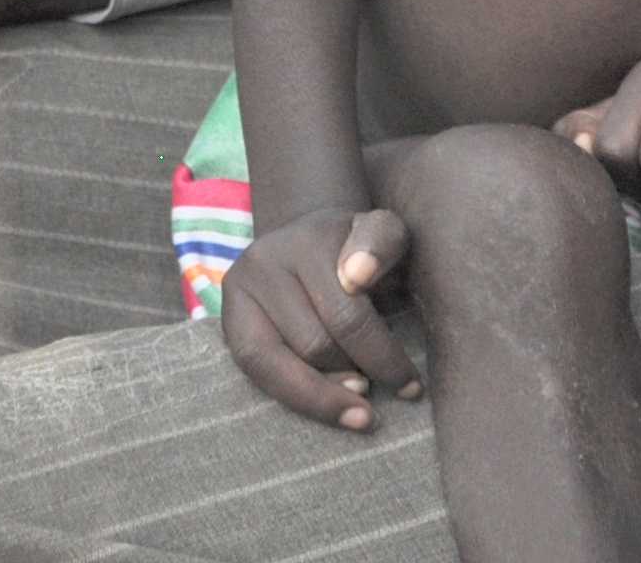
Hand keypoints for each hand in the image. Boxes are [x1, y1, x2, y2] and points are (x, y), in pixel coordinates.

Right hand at [218, 206, 421, 430]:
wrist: (308, 244)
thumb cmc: (360, 253)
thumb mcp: (384, 236)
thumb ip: (382, 243)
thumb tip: (357, 276)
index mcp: (313, 237)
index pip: (348, 313)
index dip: (383, 356)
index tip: (411, 387)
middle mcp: (268, 257)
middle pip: (316, 343)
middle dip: (357, 373)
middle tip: (386, 390)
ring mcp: (240, 286)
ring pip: (281, 361)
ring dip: (325, 392)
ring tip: (359, 405)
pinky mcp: (229, 318)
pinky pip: (256, 370)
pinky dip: (295, 394)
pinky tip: (326, 403)